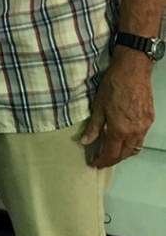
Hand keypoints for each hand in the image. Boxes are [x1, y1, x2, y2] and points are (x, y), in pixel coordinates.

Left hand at [81, 50, 154, 167]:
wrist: (133, 71)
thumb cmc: (112, 86)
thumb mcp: (98, 106)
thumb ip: (93, 126)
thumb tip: (85, 142)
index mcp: (119, 129)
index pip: (111, 153)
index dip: (102, 161)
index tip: (93, 164)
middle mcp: (134, 132)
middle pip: (124, 154)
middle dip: (112, 160)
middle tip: (101, 160)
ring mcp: (144, 127)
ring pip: (134, 148)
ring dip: (123, 153)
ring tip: (111, 152)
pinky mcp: (149, 120)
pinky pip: (141, 139)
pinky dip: (131, 143)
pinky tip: (123, 139)